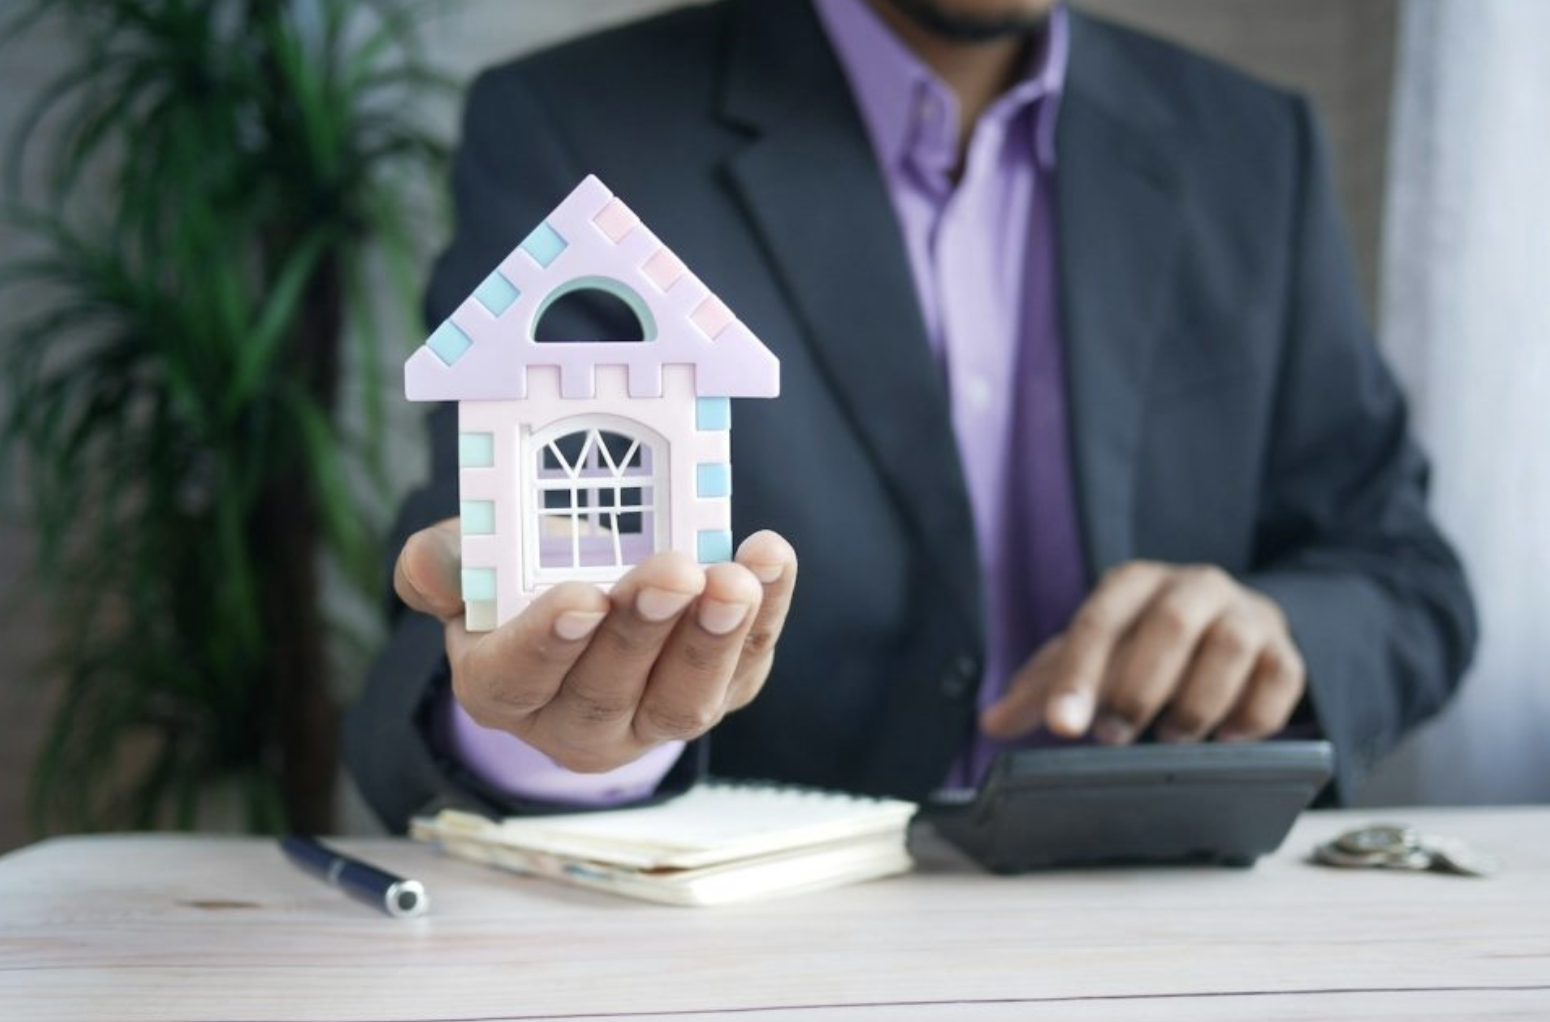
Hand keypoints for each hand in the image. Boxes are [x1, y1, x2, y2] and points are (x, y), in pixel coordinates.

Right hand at [394, 518, 797, 772]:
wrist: (587, 596)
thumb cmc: (521, 580)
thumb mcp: (472, 565)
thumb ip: (445, 563)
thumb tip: (430, 564)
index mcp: (502, 689)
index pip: (519, 678)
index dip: (549, 642)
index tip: (582, 597)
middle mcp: (576, 722)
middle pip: (607, 692)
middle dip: (643, 632)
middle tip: (673, 573)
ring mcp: (652, 719)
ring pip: (683, 700)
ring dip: (714, 638)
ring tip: (734, 580)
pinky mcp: (717, 694)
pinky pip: (745, 666)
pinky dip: (766, 615)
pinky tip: (771, 560)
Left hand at [981, 562, 1305, 745]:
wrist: (1231, 624)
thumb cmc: (1146, 644)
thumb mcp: (1094, 656)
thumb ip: (1045, 687)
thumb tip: (991, 723)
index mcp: (1134, 583)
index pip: (1098, 623)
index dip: (1078, 677)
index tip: (1063, 727)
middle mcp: (1194, 586)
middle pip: (1169, 625)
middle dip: (1139, 688)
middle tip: (1114, 738)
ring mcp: (1246, 615)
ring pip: (1229, 648)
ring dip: (1197, 703)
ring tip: (1172, 738)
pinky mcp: (1285, 650)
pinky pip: (1279, 678)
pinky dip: (1252, 716)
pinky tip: (1226, 738)